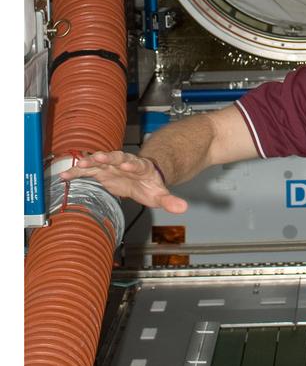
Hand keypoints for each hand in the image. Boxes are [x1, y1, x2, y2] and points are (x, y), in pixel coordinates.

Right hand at [59, 151, 187, 214]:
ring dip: (90, 163)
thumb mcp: (160, 194)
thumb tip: (183, 208)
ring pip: (100, 162)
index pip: (137, 164)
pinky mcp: (101, 172)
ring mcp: (112, 166)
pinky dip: (76, 172)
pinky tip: (64, 175)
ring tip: (78, 165)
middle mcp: (124, 163)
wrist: (143, 176)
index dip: (132, 163)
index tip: (127, 164)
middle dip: (108, 157)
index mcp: (140, 167)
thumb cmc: (151, 185)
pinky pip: (87, 171)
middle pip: (117, 157)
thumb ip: (169, 201)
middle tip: (99, 157)